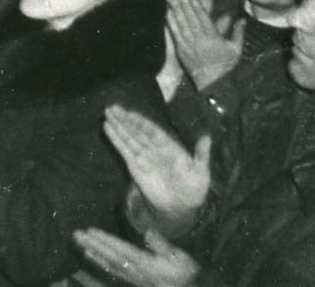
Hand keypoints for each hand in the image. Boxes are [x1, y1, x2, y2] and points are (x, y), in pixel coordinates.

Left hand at [73, 226, 203, 286]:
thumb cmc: (188, 274)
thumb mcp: (181, 259)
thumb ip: (163, 246)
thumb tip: (148, 231)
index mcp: (146, 264)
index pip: (120, 249)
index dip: (104, 240)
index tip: (90, 231)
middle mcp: (136, 272)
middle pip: (110, 257)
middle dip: (92, 245)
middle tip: (75, 235)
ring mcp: (135, 278)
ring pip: (110, 265)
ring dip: (94, 255)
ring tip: (80, 246)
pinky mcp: (136, 282)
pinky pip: (115, 273)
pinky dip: (103, 265)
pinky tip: (95, 260)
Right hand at [102, 107, 211, 225]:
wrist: (180, 207)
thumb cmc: (193, 189)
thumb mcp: (201, 172)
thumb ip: (201, 154)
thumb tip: (207, 136)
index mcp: (169, 146)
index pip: (153, 131)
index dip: (141, 121)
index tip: (129, 112)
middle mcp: (154, 148)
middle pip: (138, 131)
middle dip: (125, 119)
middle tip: (112, 108)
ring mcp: (144, 156)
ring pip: (129, 138)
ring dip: (118, 126)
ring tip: (107, 114)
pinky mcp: (135, 166)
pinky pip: (124, 150)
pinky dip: (116, 140)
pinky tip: (108, 129)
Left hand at [165, 0, 243, 93]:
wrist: (213, 83)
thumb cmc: (225, 65)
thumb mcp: (235, 49)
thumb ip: (238, 32)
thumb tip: (242, 19)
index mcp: (213, 39)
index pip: (204, 19)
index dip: (197, 6)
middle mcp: (200, 40)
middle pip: (191, 19)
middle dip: (185, 5)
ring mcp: (189, 45)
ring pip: (182, 25)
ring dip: (177, 11)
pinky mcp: (181, 50)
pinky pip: (175, 34)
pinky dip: (171, 23)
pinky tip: (167, 14)